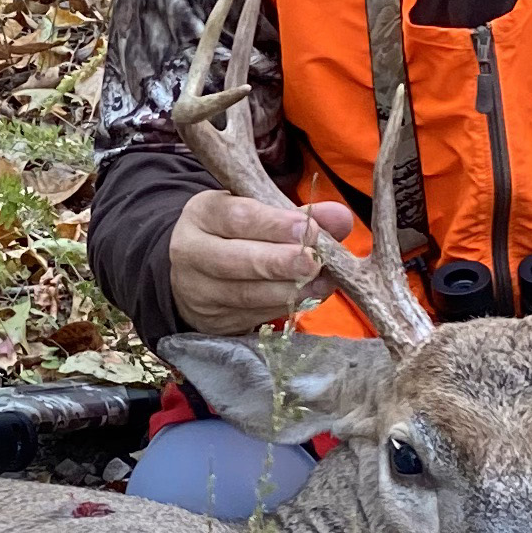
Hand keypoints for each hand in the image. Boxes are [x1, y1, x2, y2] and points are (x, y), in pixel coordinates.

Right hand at [169, 188, 359, 334]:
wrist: (194, 272)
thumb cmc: (235, 232)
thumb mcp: (258, 211)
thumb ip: (298, 213)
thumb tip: (340, 218)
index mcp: (202, 214)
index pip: (237, 217)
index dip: (275, 225)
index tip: (308, 229)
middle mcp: (192, 252)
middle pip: (236, 261)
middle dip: (280, 263)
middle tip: (314, 262)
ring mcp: (200, 292)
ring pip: (247, 295)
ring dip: (290, 289)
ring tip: (321, 281)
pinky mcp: (214, 321)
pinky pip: (254, 316)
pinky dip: (287, 307)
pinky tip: (310, 296)